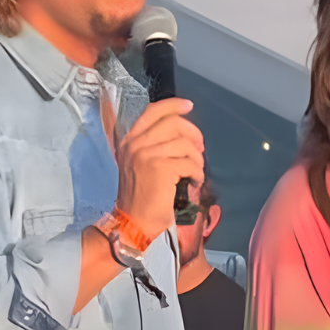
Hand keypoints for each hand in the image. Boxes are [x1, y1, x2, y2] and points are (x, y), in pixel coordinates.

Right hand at [114, 98, 203, 239]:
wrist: (134, 225)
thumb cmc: (142, 198)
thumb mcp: (140, 165)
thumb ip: (154, 145)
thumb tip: (184, 133)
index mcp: (129, 141)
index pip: (152, 111)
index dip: (173, 105)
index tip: (188, 105)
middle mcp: (134, 144)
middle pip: (173, 123)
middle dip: (193, 134)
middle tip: (200, 150)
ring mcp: (145, 155)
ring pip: (185, 144)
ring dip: (196, 159)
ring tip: (194, 173)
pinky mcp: (159, 168)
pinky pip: (189, 162)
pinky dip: (197, 172)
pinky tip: (194, 182)